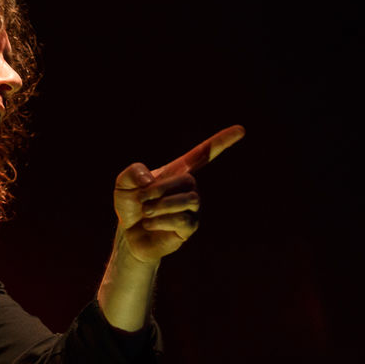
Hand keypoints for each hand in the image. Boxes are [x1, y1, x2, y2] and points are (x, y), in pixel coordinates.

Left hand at [114, 125, 244, 263]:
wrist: (129, 234)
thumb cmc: (130, 204)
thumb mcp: (123, 183)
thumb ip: (133, 172)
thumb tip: (151, 179)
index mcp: (177, 171)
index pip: (204, 154)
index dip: (221, 141)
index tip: (241, 129)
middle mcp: (189, 188)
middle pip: (188, 180)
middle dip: (160, 190)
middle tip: (141, 200)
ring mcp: (192, 208)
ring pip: (190, 200)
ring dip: (161, 205)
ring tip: (146, 212)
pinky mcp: (189, 228)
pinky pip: (183, 220)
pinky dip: (160, 221)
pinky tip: (149, 224)